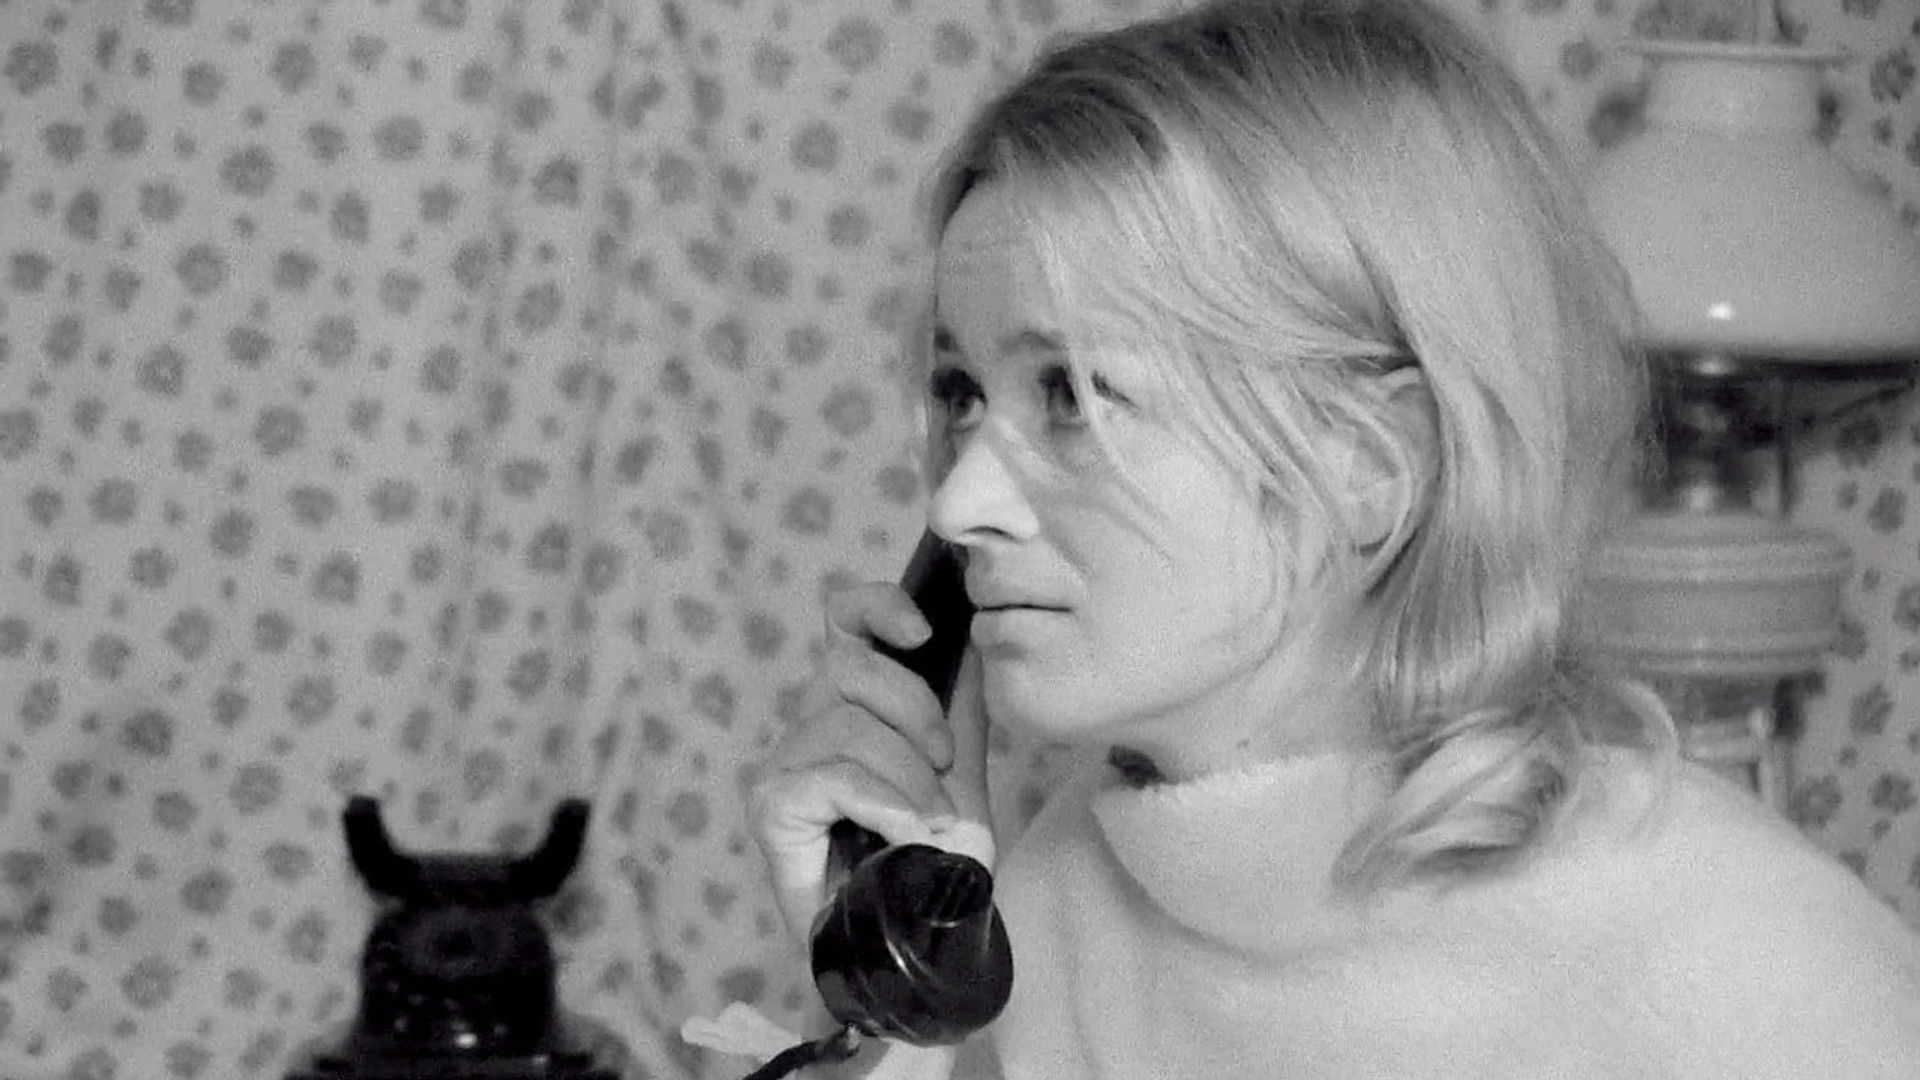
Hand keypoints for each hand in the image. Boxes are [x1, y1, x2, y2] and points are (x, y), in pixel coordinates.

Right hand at [749, 580, 992, 941]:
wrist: (925, 939)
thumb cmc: (937, 859)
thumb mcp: (962, 764)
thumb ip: (957, 698)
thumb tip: (969, 631)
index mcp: (854, 702)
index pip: (846, 619)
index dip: (878, 606)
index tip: (922, 632)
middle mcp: (810, 723)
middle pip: (853, 666)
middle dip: (917, 713)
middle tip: (946, 772)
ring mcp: (784, 765)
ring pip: (848, 725)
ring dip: (909, 778)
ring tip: (929, 823)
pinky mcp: (771, 806)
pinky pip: (833, 777)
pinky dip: (882, 803)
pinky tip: (902, 834)